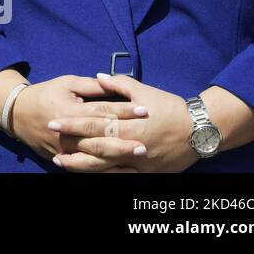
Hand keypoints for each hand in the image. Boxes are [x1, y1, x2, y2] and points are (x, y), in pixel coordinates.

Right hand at [9, 75, 145, 164]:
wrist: (17, 113)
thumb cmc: (45, 94)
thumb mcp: (66, 83)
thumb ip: (91, 85)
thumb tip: (113, 84)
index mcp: (69, 110)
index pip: (101, 111)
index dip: (123, 111)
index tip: (144, 110)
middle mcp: (67, 132)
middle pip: (99, 138)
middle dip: (123, 141)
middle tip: (145, 144)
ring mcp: (64, 148)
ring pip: (93, 157)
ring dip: (116, 158)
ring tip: (136, 158)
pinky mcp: (62, 158)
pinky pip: (85, 168)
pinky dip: (103, 170)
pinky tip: (120, 169)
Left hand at [49, 74, 198, 173]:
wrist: (202, 130)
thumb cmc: (171, 107)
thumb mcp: (145, 91)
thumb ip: (119, 84)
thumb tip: (98, 77)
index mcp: (129, 124)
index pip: (94, 125)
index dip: (72, 125)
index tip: (53, 122)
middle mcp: (132, 146)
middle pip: (95, 148)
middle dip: (71, 146)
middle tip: (51, 142)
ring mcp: (140, 162)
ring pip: (105, 167)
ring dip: (81, 165)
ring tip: (62, 162)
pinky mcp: (148, 173)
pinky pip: (122, 176)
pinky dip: (104, 176)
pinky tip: (88, 174)